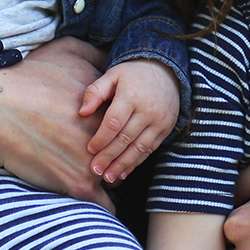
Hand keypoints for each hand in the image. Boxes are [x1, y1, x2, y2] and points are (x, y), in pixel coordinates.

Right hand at [0, 36, 114, 211]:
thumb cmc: (26, 79)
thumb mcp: (65, 50)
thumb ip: (96, 54)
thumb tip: (109, 58)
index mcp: (109, 107)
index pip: (126, 123)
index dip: (113, 127)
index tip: (98, 129)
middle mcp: (109, 135)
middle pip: (122, 150)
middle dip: (113, 153)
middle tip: (94, 153)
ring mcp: (97, 162)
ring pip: (115, 177)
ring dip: (105, 177)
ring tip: (86, 174)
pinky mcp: (79, 185)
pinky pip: (104, 205)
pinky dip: (98, 203)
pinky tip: (86, 195)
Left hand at [80, 58, 179, 182]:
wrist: (166, 71)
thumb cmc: (132, 75)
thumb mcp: (113, 75)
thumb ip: (95, 91)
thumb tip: (82, 112)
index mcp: (132, 95)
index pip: (114, 122)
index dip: (101, 138)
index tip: (89, 149)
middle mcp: (148, 110)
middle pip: (125, 138)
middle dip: (109, 156)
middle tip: (95, 170)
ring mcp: (159, 121)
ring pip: (138, 148)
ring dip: (122, 165)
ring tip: (107, 177)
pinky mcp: (166, 129)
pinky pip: (149, 150)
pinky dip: (136, 162)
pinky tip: (123, 172)